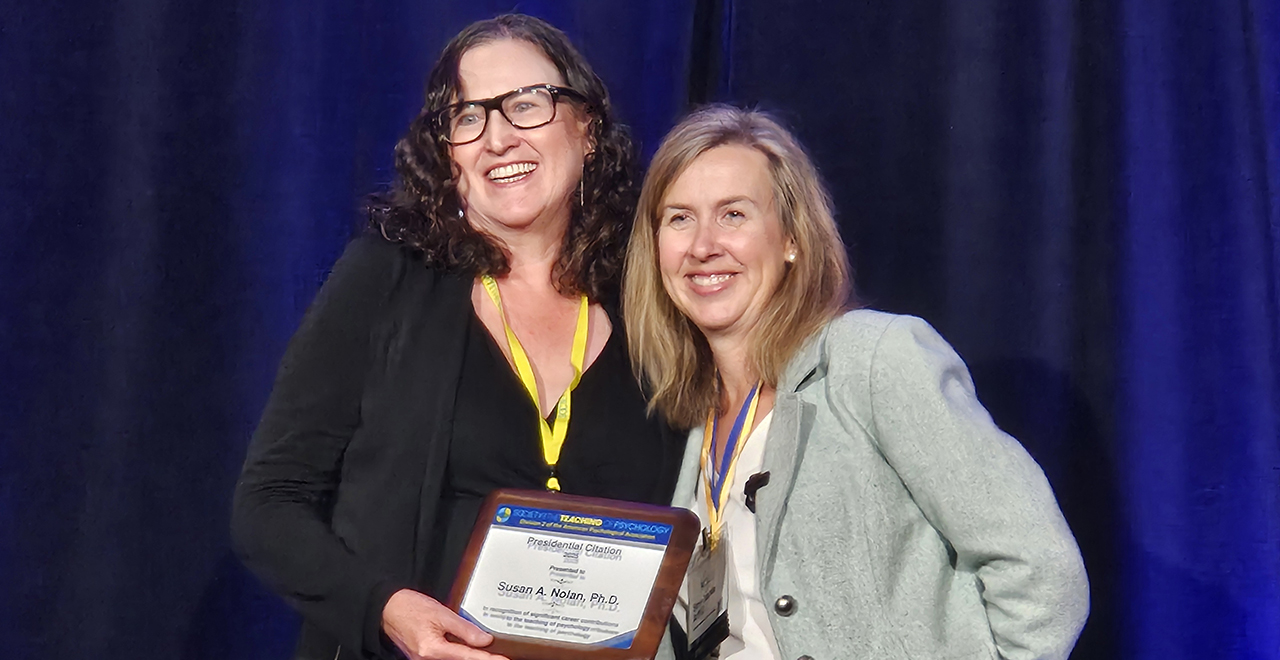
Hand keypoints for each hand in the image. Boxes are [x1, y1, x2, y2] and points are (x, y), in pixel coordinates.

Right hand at [381, 589, 506, 659]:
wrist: (387, 609)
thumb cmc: (410, 608)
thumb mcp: (441, 613)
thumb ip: (464, 628)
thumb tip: (484, 640)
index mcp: (433, 649)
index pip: (467, 657)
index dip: (487, 659)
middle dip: (479, 658)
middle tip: (499, 656)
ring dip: (470, 656)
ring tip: (487, 652)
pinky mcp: (423, 658)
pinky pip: (446, 657)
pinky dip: (459, 654)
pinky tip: (469, 649)